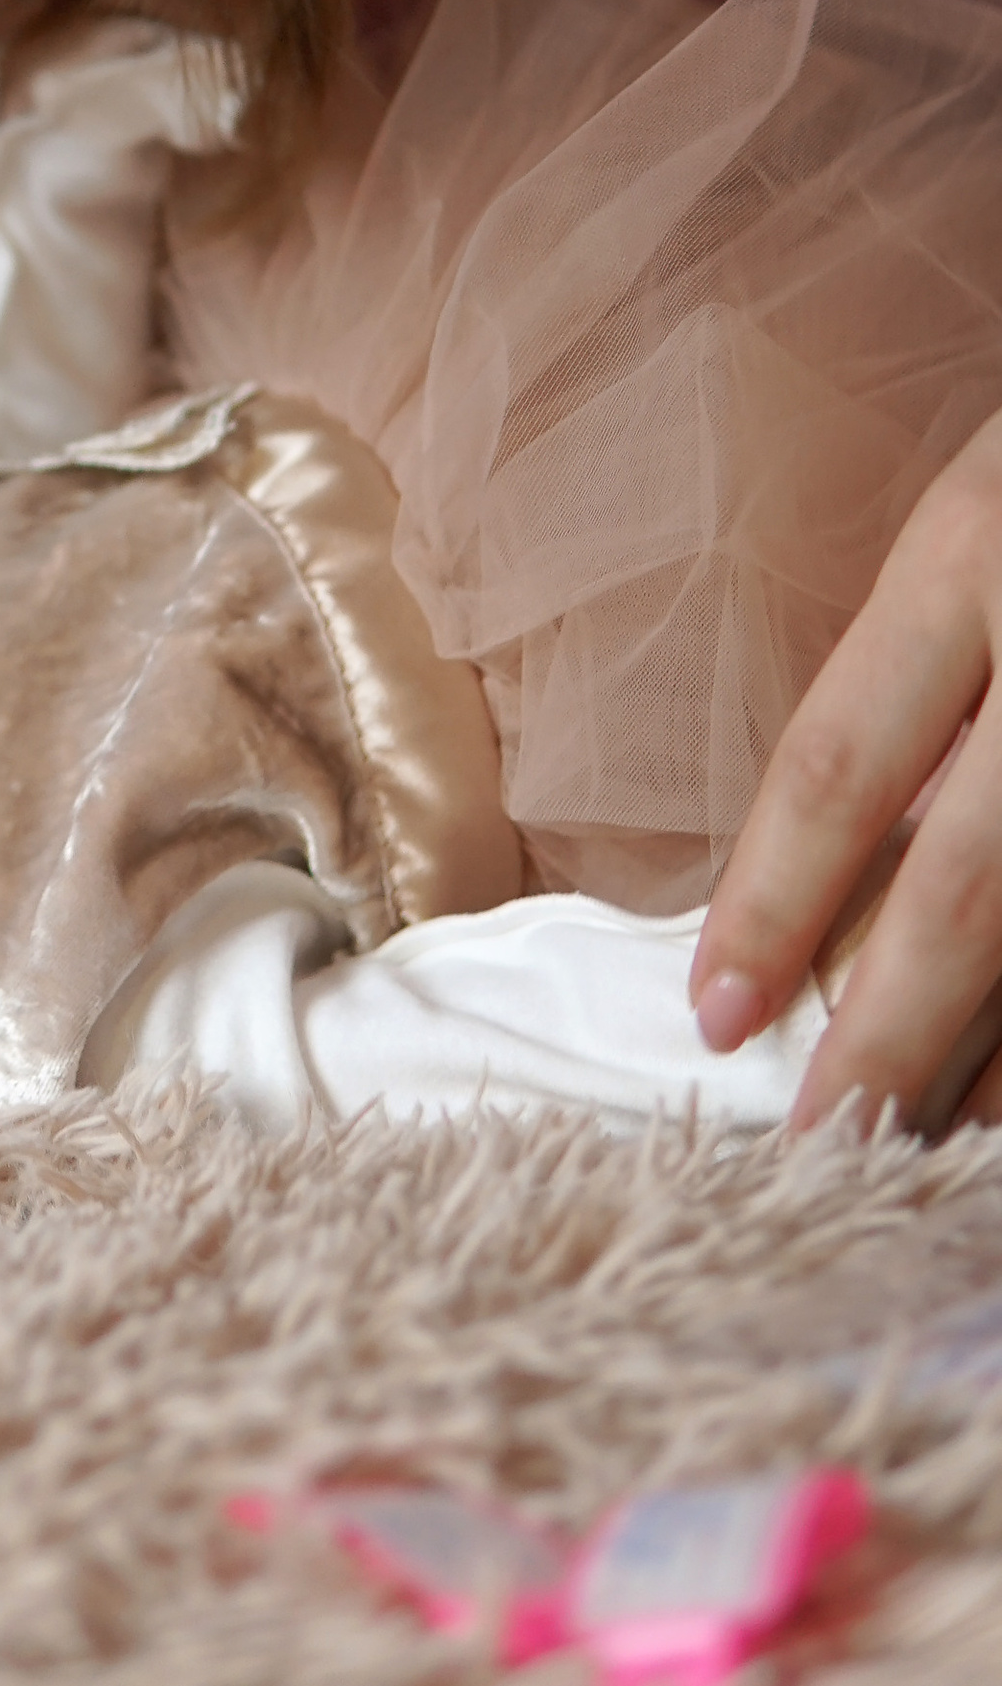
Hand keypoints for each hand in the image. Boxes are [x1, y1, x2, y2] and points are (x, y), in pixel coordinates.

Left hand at [692, 407, 1001, 1130]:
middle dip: (885, 1038)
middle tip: (813, 1150)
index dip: (770, 902)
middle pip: (967, 889)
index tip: (713, 1017)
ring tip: (926, 1155)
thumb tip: (844, 879)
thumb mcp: (981, 530)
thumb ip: (929, 683)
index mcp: (975, 554)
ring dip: (1001, 1066)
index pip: (842, 762)